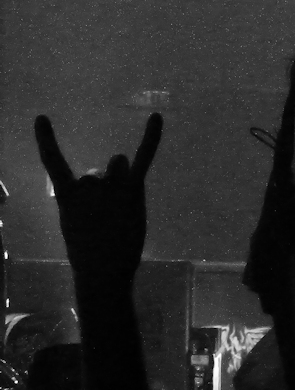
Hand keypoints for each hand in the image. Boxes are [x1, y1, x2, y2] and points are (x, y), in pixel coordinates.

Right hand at [34, 114, 162, 283]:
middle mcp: (87, 184)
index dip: (47, 140)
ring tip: (121, 211)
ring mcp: (109, 186)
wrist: (103, 272)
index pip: (53, 162)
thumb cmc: (90, 254)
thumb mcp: (80, 225)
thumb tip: (111, 165)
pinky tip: (156, 116)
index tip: (42, 118)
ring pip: (118, 167)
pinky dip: (151, 137)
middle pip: (99, 174)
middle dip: (106, 192)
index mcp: (66, 195)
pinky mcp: (133, 189)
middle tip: (107, 220)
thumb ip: (94, 195)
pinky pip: (144, 157)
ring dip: (122, 182)